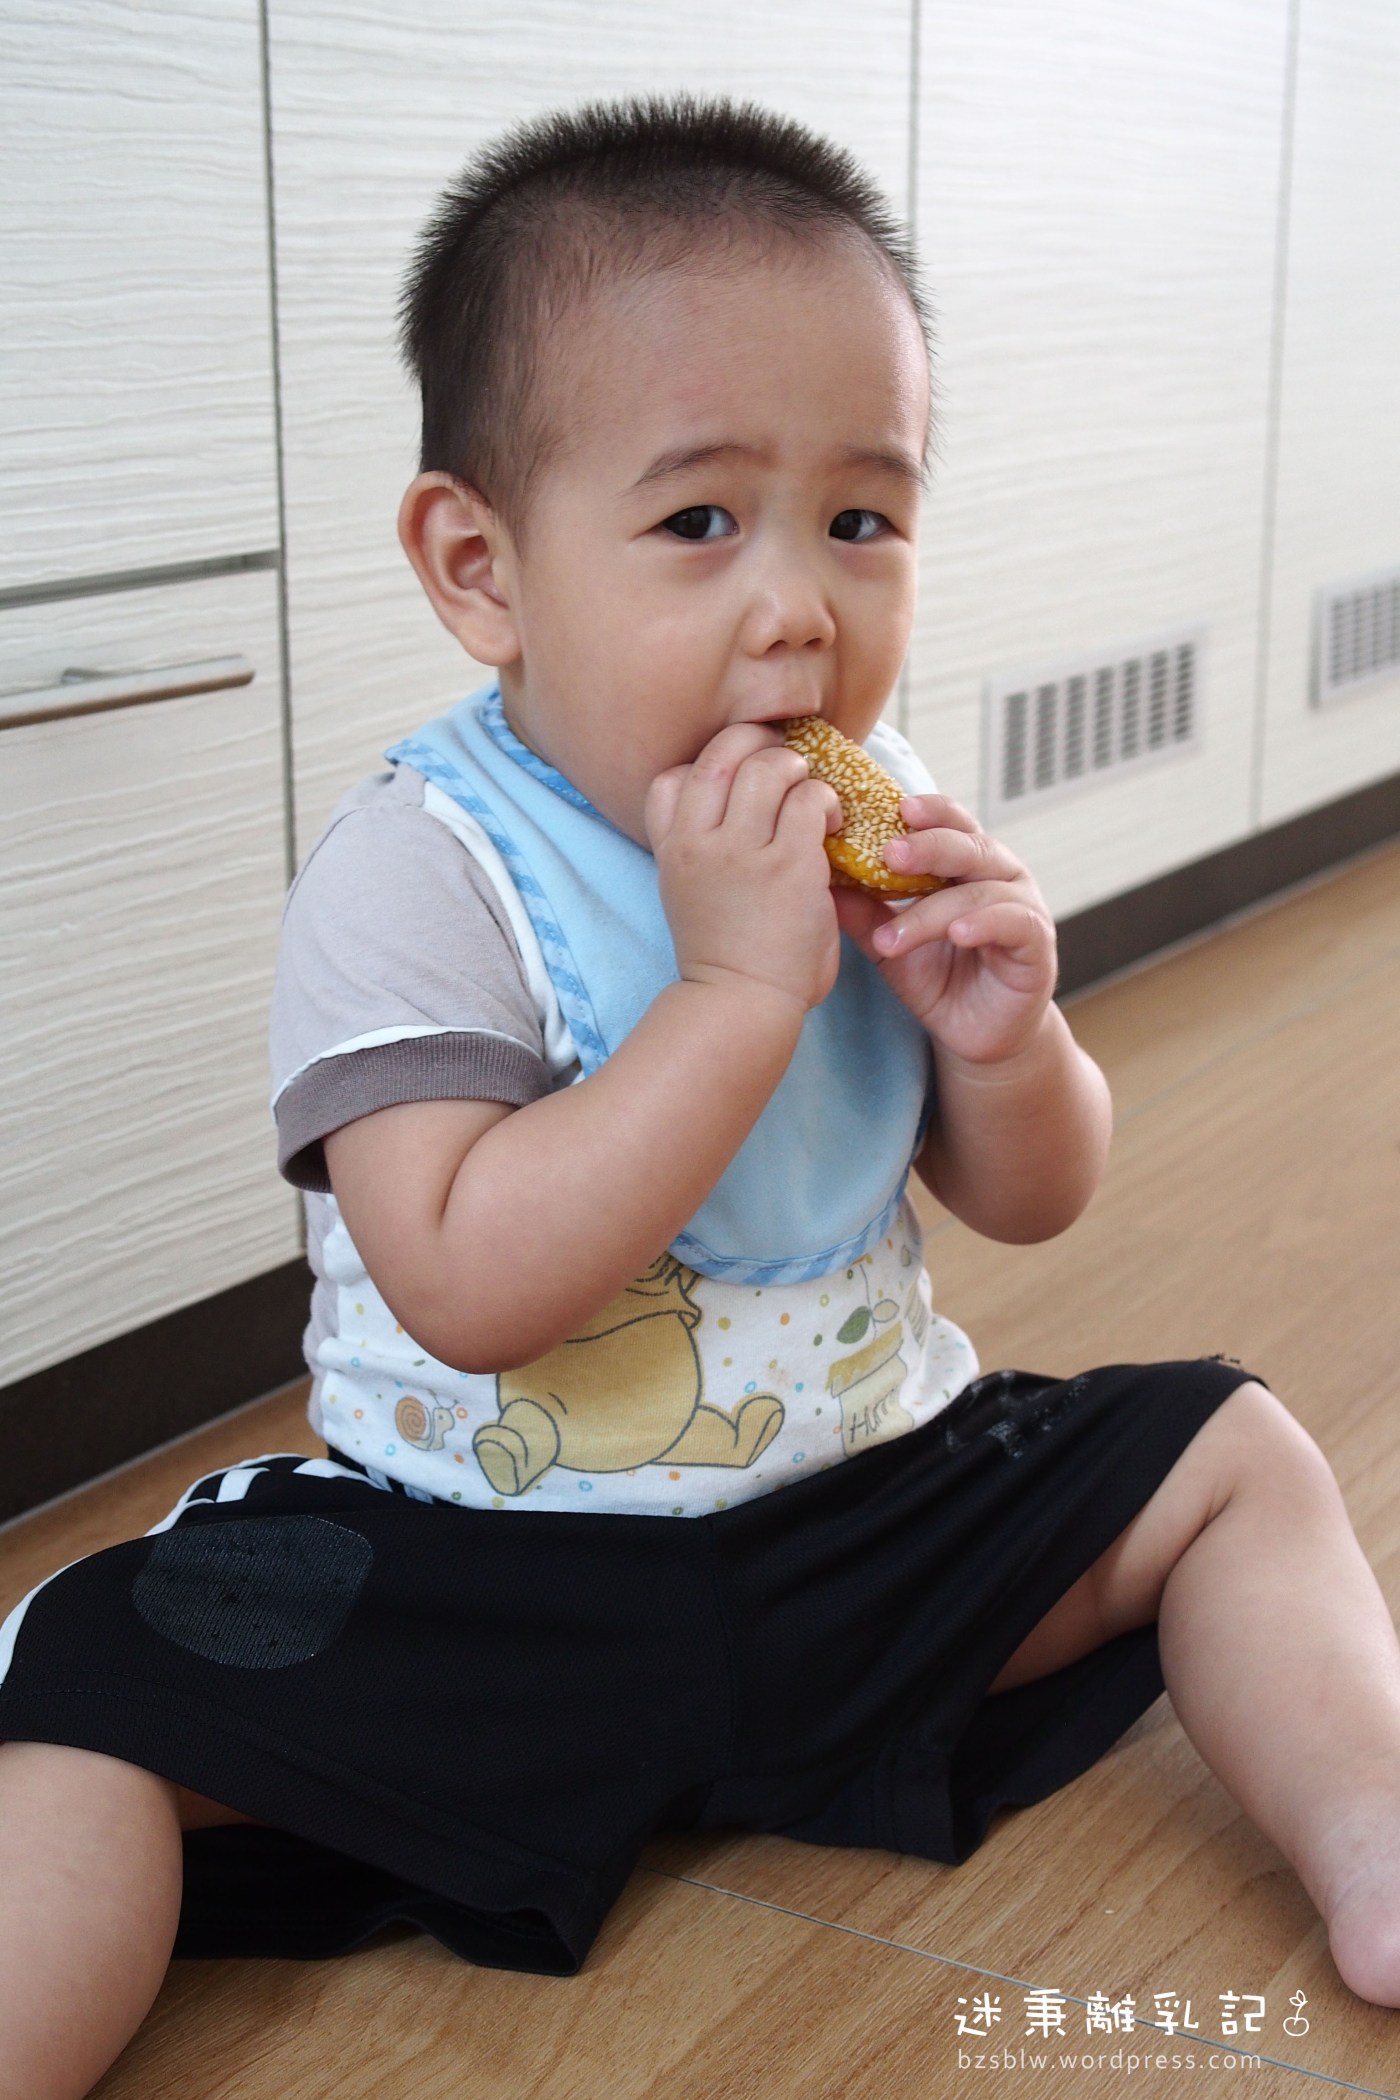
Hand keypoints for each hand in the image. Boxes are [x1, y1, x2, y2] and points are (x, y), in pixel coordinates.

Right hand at [645, 723, 843, 1014]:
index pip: (670, 778)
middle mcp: (697, 842)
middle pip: (719, 753)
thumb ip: (704, 852)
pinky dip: (826, 800)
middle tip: (785, 760)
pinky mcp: (787, 864)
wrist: (739, 1004)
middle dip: (756, 742)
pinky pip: (809, 800)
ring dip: (796, 768)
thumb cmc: (726, 957)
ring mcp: (740, 851)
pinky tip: (833, 822)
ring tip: (812, 793)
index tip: (737, 781)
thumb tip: (748, 809)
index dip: (706, 767)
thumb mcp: (688, 897)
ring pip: (767, 767)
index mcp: (671, 851)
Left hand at [832, 793, 1056, 1064]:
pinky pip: (1014, 923)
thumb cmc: (938, 980)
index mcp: (965, 865)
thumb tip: (821, 880)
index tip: (895, 807)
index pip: (950, 823)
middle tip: (889, 855)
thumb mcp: (890, 945)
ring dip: (935, 909)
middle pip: (968, 845)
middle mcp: (998, 876)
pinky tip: (958, 932)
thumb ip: (863, 912)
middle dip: (928, 847)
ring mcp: (1022, 906)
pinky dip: (985, 924)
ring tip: (896, 934)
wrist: (975, 1035)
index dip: (929, 811)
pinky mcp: (1037, 943)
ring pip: (982, 890)